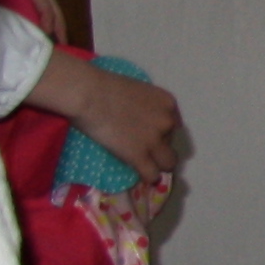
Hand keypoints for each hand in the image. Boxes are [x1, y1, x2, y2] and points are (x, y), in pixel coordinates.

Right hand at [42, 58, 185, 182]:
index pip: (173, 125)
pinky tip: (139, 176)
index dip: (161, 133)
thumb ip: (144, 106)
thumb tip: (136, 118)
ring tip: (144, 167)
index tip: (148, 137)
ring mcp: (155, 140)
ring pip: (167, 163)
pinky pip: (151, 174)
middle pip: (172, 144)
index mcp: (167, 103)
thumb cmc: (103, 86)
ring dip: (157, 166)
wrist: (90, 94)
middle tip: (143, 151)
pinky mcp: (139, 155)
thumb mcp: (136, 91)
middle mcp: (167, 122)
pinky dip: (146, 177)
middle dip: (160, 149)